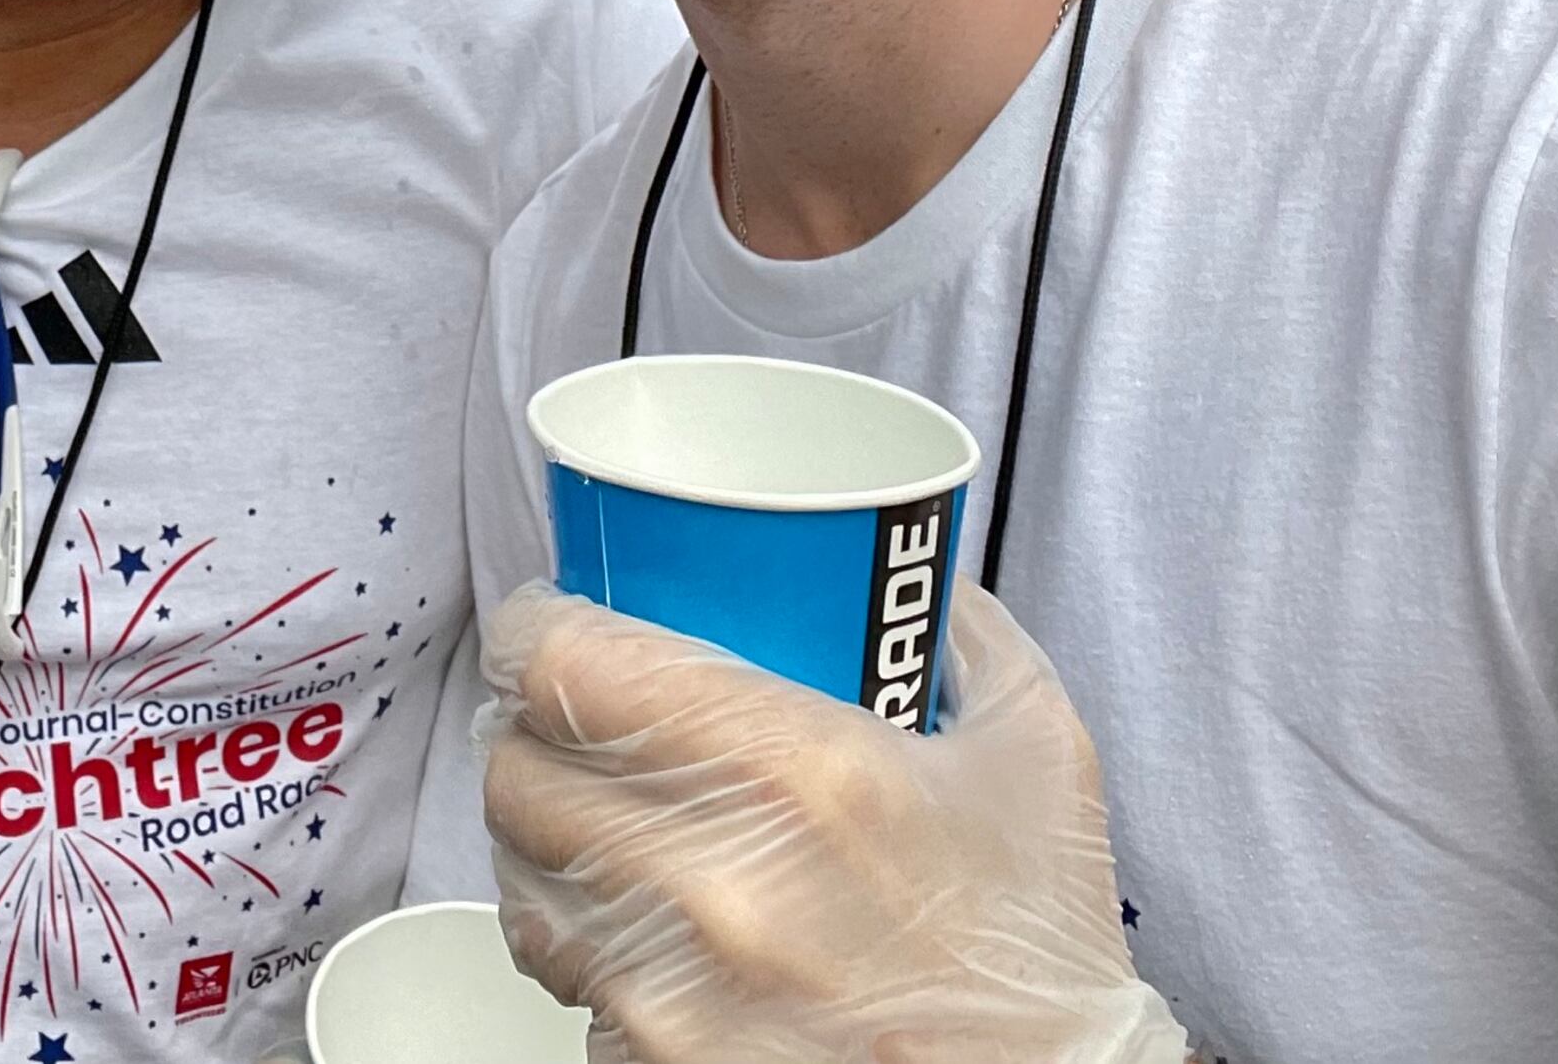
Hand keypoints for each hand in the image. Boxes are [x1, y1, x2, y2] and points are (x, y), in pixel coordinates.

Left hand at [480, 582, 1188, 1062]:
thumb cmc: (1039, 949)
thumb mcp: (1039, 756)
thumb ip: (972, 640)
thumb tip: (923, 567)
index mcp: (803, 773)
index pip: (575, 667)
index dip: (535, 629)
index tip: (548, 621)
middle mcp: (721, 883)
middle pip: (518, 769)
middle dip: (527, 729)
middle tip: (565, 716)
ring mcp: (678, 989)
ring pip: (521, 876)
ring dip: (540, 833)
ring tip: (588, 813)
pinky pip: (567, 979)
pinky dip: (582, 942)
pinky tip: (635, 921)